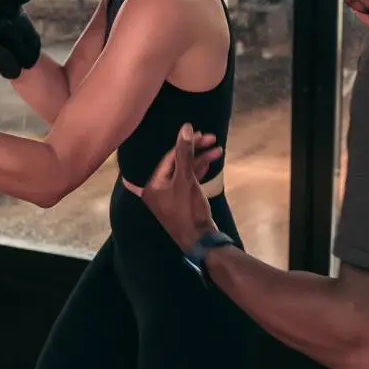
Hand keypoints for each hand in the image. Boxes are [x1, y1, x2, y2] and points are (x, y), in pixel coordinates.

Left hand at [143, 123, 221, 251]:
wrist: (201, 240)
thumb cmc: (188, 210)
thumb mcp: (186, 179)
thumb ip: (184, 153)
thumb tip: (185, 128)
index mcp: (151, 185)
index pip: (169, 157)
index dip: (185, 144)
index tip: (202, 134)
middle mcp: (156, 190)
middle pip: (176, 163)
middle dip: (194, 151)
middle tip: (211, 139)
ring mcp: (169, 196)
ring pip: (184, 171)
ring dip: (199, 160)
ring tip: (217, 150)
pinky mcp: (181, 201)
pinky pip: (187, 181)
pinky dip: (198, 172)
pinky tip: (209, 162)